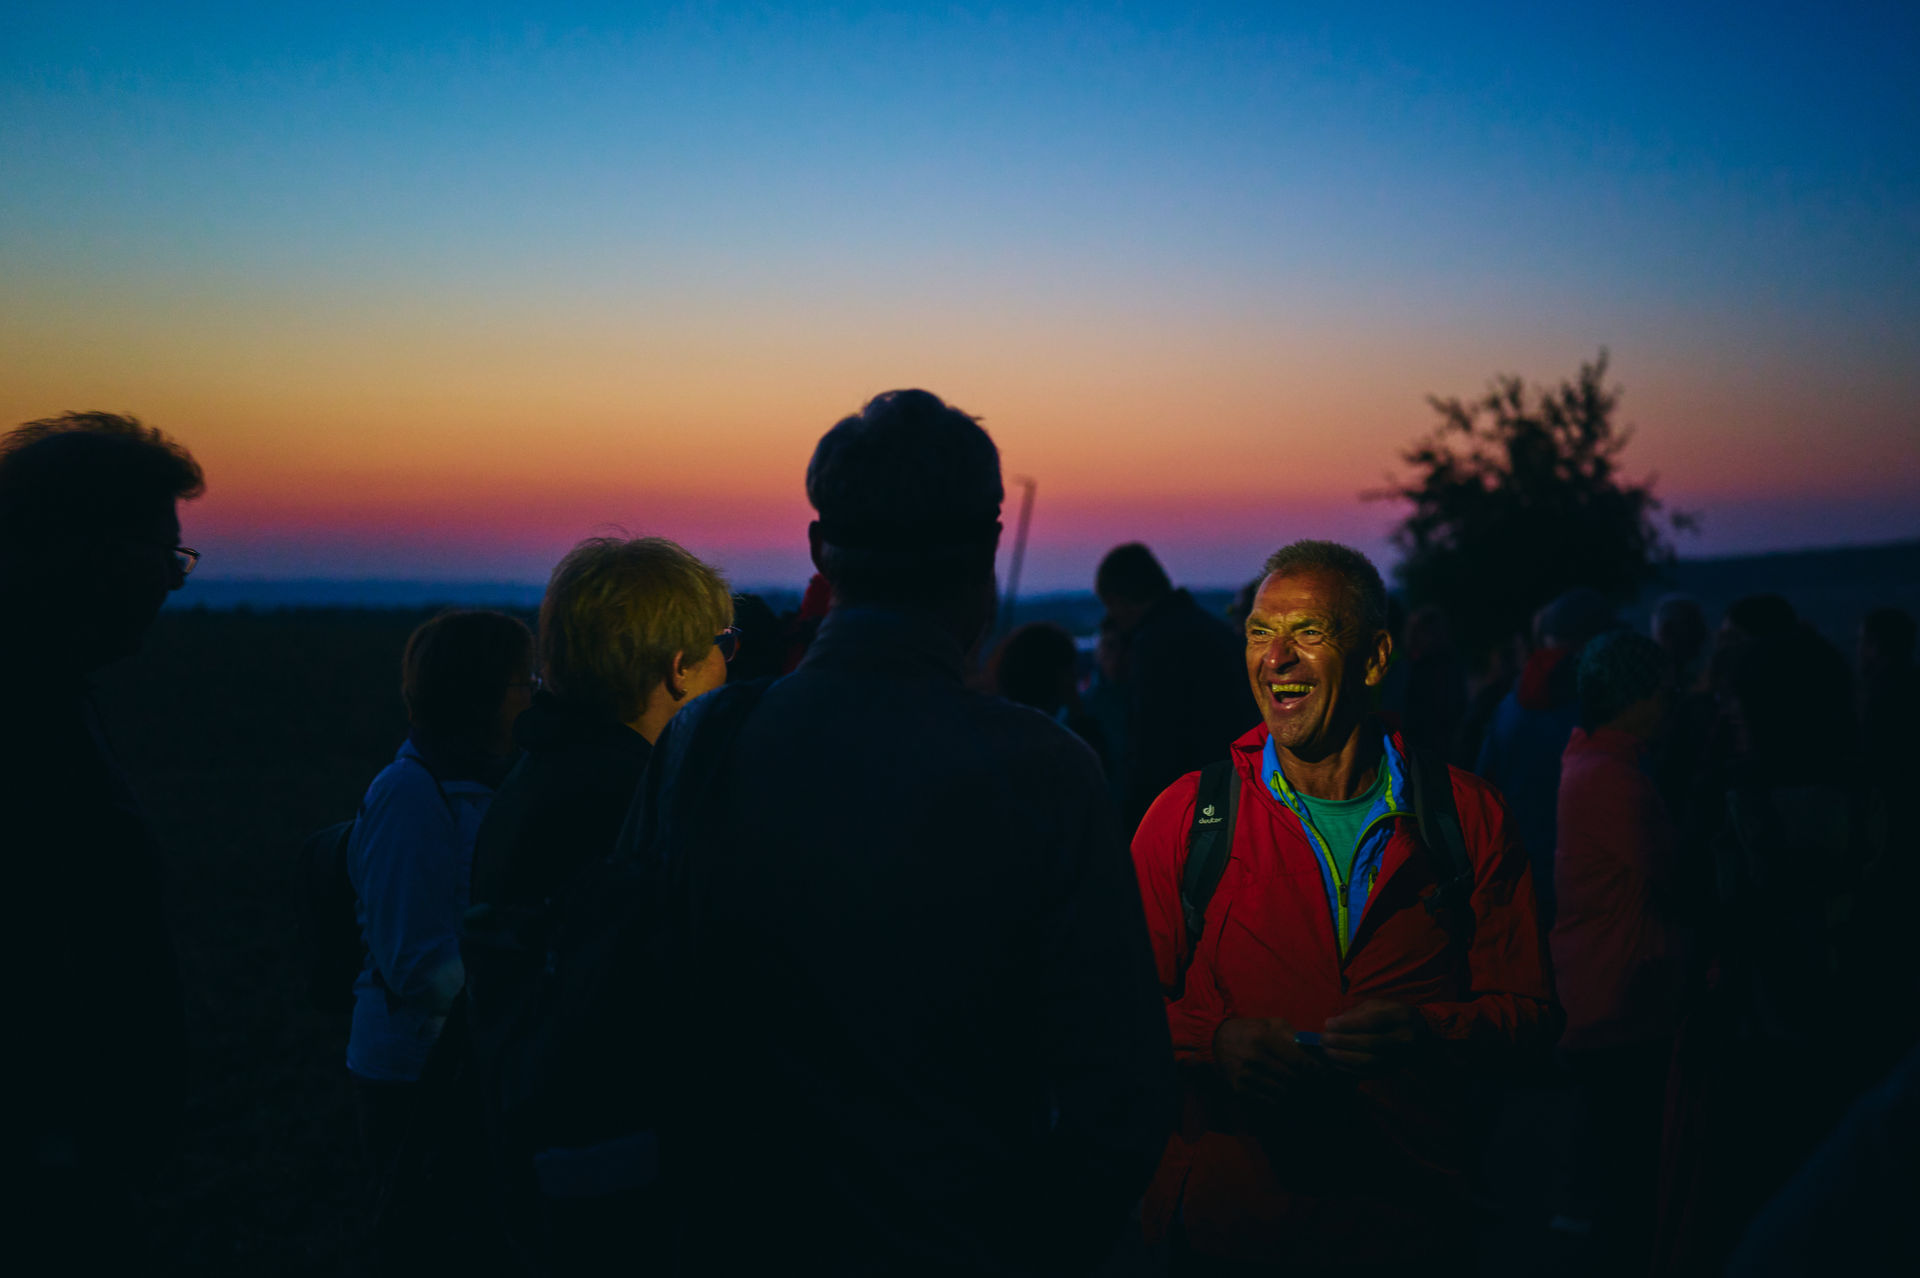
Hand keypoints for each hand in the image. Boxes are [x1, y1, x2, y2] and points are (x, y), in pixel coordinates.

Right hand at [1212, 1016, 1334, 1106]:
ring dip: (1295, 1092)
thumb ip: (1293, 1036)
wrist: (1217, 1040)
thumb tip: (1316, 1051)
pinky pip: (1268, 1101)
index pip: (1298, 1060)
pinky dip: (1280, 1100)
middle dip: (1308, 1083)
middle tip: (1317, 1085)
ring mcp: (1246, 1075)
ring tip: (1303, 1091)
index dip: (1315, 1069)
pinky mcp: (1239, 1088)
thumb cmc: (1250, 1030)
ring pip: (1282, 1091)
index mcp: (1264, 1038)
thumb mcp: (1271, 1024)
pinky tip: (1284, 1094)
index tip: (1325, 1074)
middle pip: (1292, 1078)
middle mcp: (1255, 1057)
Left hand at [1319, 1000, 1430, 1074]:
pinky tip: (1336, 1062)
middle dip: (1342, 1042)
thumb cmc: (1394, 1016)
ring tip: (1326, 1050)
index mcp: (1399, 1017)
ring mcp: (1400, 1057)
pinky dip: (1350, 1068)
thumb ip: (1356, 1013)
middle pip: (1369, 1043)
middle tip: (1323, 1039)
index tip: (1328, 1024)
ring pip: (1369, 1061)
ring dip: (1343, 1057)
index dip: (1347, 1024)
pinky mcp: (1394, 1069)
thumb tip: (1332, 1024)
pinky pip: (1370, 1073)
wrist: (1422, 1036)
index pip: (1371, 1021)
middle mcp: (1403, 1038)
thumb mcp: (1379, 1005)